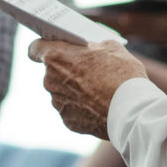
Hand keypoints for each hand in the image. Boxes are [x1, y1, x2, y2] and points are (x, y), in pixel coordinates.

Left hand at [32, 39, 147, 137]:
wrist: (131, 111)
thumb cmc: (122, 74)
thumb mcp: (112, 47)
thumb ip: (93, 45)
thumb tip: (91, 48)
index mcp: (56, 57)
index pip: (35, 48)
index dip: (44, 46)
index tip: (52, 48)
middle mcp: (50, 80)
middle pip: (52, 71)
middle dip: (66, 69)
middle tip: (87, 69)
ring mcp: (57, 102)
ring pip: (62, 92)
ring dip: (74, 89)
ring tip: (97, 89)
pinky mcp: (67, 121)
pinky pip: (71, 109)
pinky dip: (81, 107)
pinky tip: (98, 105)